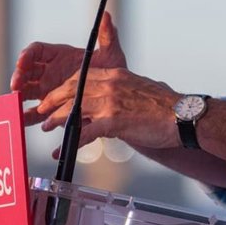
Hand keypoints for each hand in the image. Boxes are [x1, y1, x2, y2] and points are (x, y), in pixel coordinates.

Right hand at [11, 11, 127, 124]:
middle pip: (27, 70)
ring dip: (19, 95)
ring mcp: (48, 90)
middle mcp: (50, 72)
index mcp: (59, 55)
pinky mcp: (50, 109)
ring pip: (27, 90)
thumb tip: (106, 15)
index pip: (37, 51)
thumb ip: (107, 36)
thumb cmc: (111, 72)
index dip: (28, 54)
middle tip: (16, 84)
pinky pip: (35, 112)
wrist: (117, 97)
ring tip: (16, 101)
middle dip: (19, 75)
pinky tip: (22, 119)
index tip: (23, 59)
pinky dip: (27, 116)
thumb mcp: (111, 54)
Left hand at [35, 67, 180, 150]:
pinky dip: (71, 143)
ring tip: (48, 128)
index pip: (81, 77)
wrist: (182, 116)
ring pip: (73, 109)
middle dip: (53, 101)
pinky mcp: (113, 121)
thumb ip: (120, 89)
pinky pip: (85, 133)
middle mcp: (110, 84)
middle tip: (43, 111)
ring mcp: (110, 102)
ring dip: (57, 120)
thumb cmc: (165, 105)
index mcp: (115, 74)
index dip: (64, 87)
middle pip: (72, 90)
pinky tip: (62, 150)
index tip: (54, 96)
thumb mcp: (138, 86)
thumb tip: (110, 98)